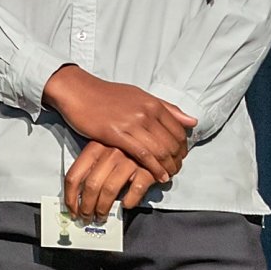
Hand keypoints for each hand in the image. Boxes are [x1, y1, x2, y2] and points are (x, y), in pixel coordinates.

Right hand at [42, 66, 195, 182]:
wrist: (78, 92)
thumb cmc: (107, 95)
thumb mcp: (139, 96)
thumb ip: (167, 108)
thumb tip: (192, 121)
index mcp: (153, 103)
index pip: (179, 130)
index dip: (183, 147)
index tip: (181, 157)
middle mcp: (146, 113)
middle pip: (171, 143)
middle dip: (177, 160)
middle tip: (176, 170)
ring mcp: (131, 123)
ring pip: (159, 150)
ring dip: (168, 167)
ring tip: (169, 176)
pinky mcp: (115, 134)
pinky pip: (142, 154)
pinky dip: (154, 168)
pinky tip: (158, 177)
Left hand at [64, 142, 154, 221]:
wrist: (157, 141)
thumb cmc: (126, 150)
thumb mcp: (103, 152)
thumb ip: (91, 169)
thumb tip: (77, 197)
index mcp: (94, 148)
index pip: (74, 176)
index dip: (70, 198)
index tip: (72, 210)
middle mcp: (110, 153)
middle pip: (91, 186)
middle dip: (86, 207)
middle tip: (86, 218)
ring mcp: (129, 160)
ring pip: (109, 190)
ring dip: (103, 208)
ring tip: (101, 217)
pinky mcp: (147, 169)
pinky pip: (136, 190)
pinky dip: (129, 201)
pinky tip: (126, 205)